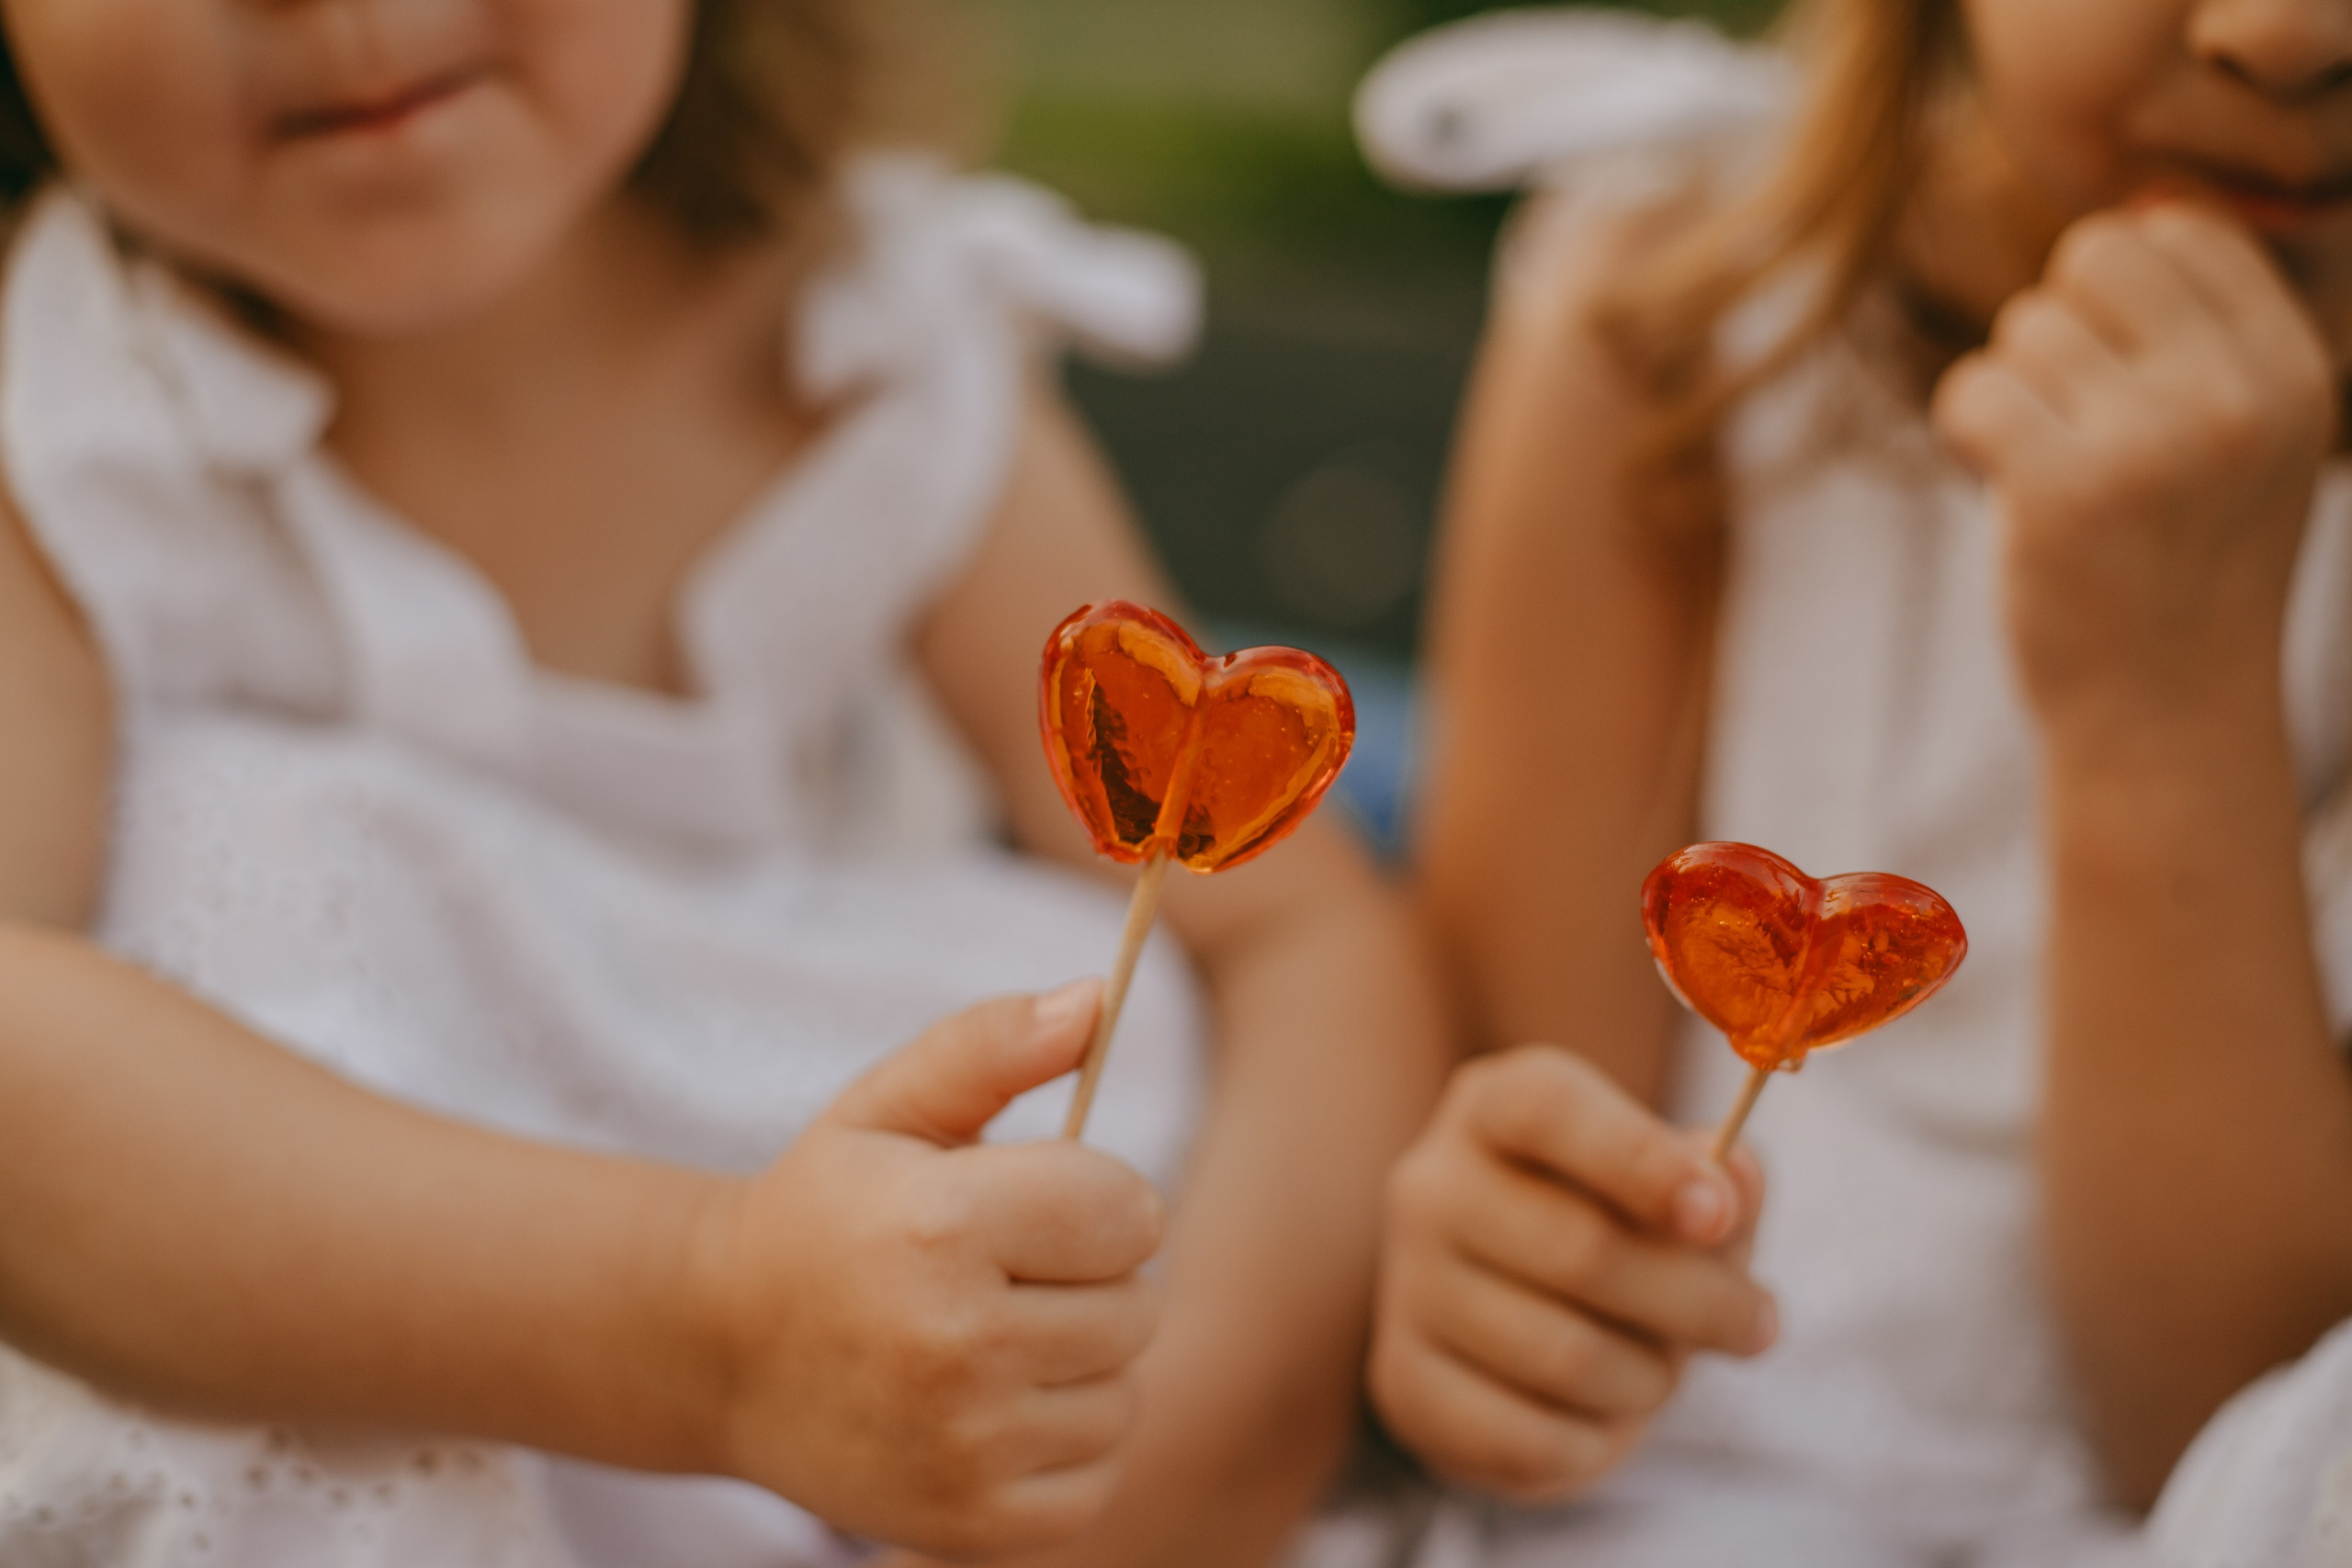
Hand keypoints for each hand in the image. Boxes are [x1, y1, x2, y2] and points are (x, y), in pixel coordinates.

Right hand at [687, 982, 1165, 1558]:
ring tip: (996, 1337)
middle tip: (1009, 1272)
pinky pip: (1099, 1474)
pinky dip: (1066, 1441)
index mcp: (939, 1226)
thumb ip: (991, 1044)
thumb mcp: (887, 1106)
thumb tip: (1096, 998)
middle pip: (1138, 1304)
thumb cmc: (826, 1211)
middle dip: (1092, 1277)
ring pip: (1126, 1391)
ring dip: (1084, 1361)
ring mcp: (963, 1447)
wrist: (722, 1353)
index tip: (1040, 1203)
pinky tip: (995, 1407)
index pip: (1129, 1212)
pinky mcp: (972, 1523)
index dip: (1098, 1198)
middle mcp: (953, 1344)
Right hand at [1368, 1045, 1772, 1503]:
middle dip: (1698, 1301)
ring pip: (1566, 1356)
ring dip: (1652, 1379)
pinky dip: (1597, 1442)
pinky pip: (1529, 1438)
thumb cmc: (1616, 1233)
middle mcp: (1433, 1185)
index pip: (1548, 1108)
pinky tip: (1603, 1414)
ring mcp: (1408, 1284)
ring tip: (1665, 1367)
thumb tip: (1735, 1184)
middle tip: (1756, 1323)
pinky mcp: (1405, 1380)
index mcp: (1492, 1107)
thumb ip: (1722, 1181)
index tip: (1715, 1215)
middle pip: (1581, 1249)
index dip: (1638, 1158)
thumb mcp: (1677, 1190)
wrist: (1515, 1327)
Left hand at [1933, 202, 2336, 735]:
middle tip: (2074, 420)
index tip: (2122, 378)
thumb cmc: (2184, 562)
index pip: (2182, 231)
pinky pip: (1971, 389)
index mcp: (2293, 369)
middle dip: (2062, 326)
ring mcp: (2151, 440)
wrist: (2166, 711)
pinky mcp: (2061, 489)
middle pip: (2096, 254)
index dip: (2121, 293)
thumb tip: (2143, 198)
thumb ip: (2208, 328)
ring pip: (2024, 327)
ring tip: (2054, 473)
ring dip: (2014, 392)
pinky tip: (2005, 489)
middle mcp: (2235, 395)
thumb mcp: (2243, 436)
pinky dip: (1967, 432)